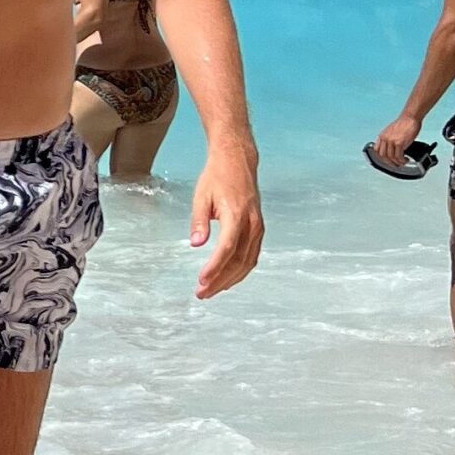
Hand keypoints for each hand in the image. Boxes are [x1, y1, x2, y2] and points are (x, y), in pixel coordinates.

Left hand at [187, 151, 263, 298]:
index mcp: (236, 214)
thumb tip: (196, 244)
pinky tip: (228, 279)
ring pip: (248, 262)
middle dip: (220, 280)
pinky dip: (241, 270)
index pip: (227, 248)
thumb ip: (199, 222)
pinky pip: (252, 255)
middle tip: (202, 293)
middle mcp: (252, 223)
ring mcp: (258, 227)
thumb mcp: (201, 196)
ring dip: (230, 279)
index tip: (201, 281)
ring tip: (211, 291)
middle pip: (237, 260)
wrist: (238, 161)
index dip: (215, 268)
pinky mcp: (259, 228)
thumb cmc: (217, 177)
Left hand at [369, 114, 420, 170]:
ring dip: (397, 162)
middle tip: (396, 165)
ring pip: (390, 157)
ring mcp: (391, 141)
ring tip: (402, 162)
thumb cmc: (405, 123)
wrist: (410, 117)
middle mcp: (385, 139)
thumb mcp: (392, 131)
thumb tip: (393, 150)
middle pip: (383, 156)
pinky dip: (402, 160)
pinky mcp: (399, 143)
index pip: (377, 150)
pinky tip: (405, 160)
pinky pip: (398, 156)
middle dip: (389, 162)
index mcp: (382, 136)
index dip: (381, 157)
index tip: (387, 160)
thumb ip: (390, 140)